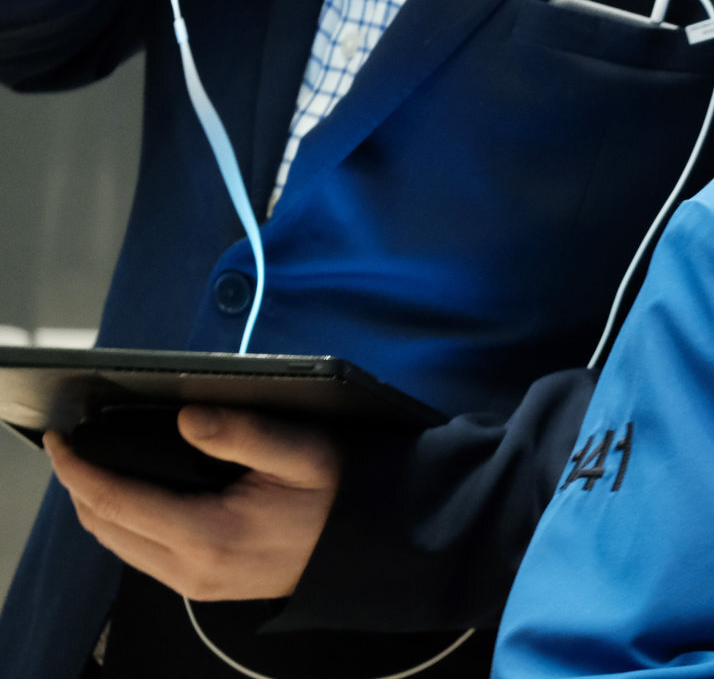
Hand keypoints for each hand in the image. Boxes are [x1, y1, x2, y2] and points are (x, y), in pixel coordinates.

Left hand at [45, 406, 341, 600]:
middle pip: (105, 528)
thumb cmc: (336, 494)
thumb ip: (243, 433)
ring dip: (98, 507)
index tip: (59, 439)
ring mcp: (193, 584)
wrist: (364, 548)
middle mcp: (190, 568)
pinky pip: (140, 556)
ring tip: (95, 467)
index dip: (79, 470)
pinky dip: (122, 524)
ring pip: (118, 546)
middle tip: (74, 446)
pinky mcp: (201, 587)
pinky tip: (132, 498)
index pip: (117, 502)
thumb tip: (185, 417)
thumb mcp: (302, 451)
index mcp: (209, 534)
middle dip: (80, 487)